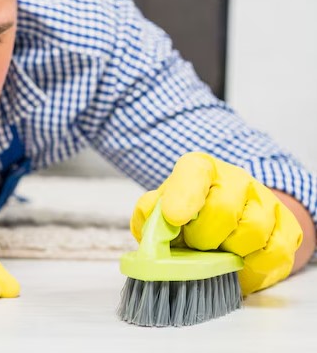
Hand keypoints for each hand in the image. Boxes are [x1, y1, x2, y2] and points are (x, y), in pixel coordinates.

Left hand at [130, 152, 302, 294]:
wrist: (223, 225)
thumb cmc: (185, 217)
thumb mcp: (159, 211)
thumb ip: (150, 215)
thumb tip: (154, 228)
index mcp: (198, 169)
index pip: (194, 172)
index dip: (184, 195)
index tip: (174, 217)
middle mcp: (235, 179)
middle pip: (222, 211)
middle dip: (202, 238)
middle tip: (194, 245)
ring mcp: (264, 201)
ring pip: (252, 232)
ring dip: (228, 253)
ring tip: (217, 253)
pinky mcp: (287, 228)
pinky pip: (274, 252)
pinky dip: (253, 267)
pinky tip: (238, 263)